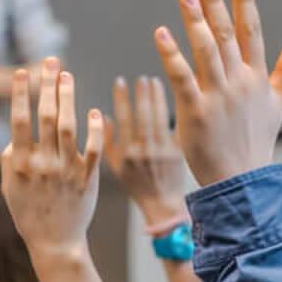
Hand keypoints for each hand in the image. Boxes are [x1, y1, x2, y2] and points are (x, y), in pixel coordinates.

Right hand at [1, 58, 103, 258]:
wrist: (56, 244)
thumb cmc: (29, 215)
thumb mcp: (9, 188)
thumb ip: (10, 159)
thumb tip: (15, 135)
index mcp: (20, 164)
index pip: (19, 121)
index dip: (20, 94)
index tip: (22, 72)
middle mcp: (43, 163)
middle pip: (45, 116)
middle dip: (48, 86)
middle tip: (52, 63)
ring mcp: (66, 170)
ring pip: (68, 126)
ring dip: (68, 98)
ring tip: (68, 77)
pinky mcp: (87, 178)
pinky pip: (94, 148)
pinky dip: (96, 129)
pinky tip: (95, 111)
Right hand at [106, 76, 188, 226]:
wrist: (162, 203)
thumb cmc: (136, 185)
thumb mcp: (115, 167)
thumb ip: (107, 142)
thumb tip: (102, 116)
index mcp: (126, 153)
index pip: (122, 118)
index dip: (121, 97)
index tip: (120, 81)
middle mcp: (144, 151)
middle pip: (143, 114)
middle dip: (141, 93)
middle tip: (140, 78)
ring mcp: (163, 150)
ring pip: (160, 117)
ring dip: (157, 97)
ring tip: (154, 81)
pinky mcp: (178, 151)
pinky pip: (174, 126)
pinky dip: (172, 110)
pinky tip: (171, 96)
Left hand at [155, 0, 281, 186]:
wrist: (241, 180)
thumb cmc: (255, 141)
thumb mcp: (276, 105)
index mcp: (257, 77)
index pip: (251, 31)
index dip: (244, 2)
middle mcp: (239, 82)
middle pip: (226, 34)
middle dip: (215, 1)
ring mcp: (218, 96)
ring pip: (206, 50)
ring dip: (194, 20)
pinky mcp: (195, 111)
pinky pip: (181, 77)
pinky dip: (171, 54)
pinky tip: (161, 32)